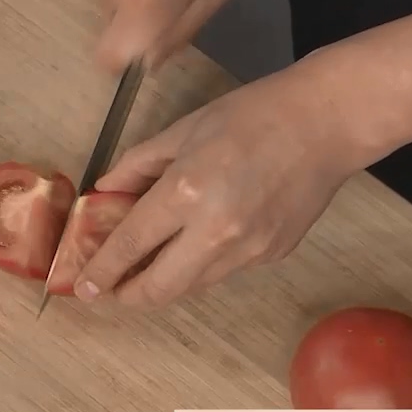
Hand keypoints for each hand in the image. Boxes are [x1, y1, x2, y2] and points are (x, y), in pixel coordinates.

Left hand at [71, 65, 374, 308]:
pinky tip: (197, 243)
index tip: (84, 286)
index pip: (130, 246)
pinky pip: (224, 271)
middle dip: (128, 296)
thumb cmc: (257, 114)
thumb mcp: (185, 129)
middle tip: (110, 290)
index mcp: (187, 192)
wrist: (327, 122)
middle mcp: (217, 231)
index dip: (102, 271)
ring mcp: (249, 249)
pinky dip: (202, 264)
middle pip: (159, 288)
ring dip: (164, 283)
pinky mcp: (272, 255)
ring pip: (192, 285)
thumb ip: (139, 165)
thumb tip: (106, 191)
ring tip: (147, 268)